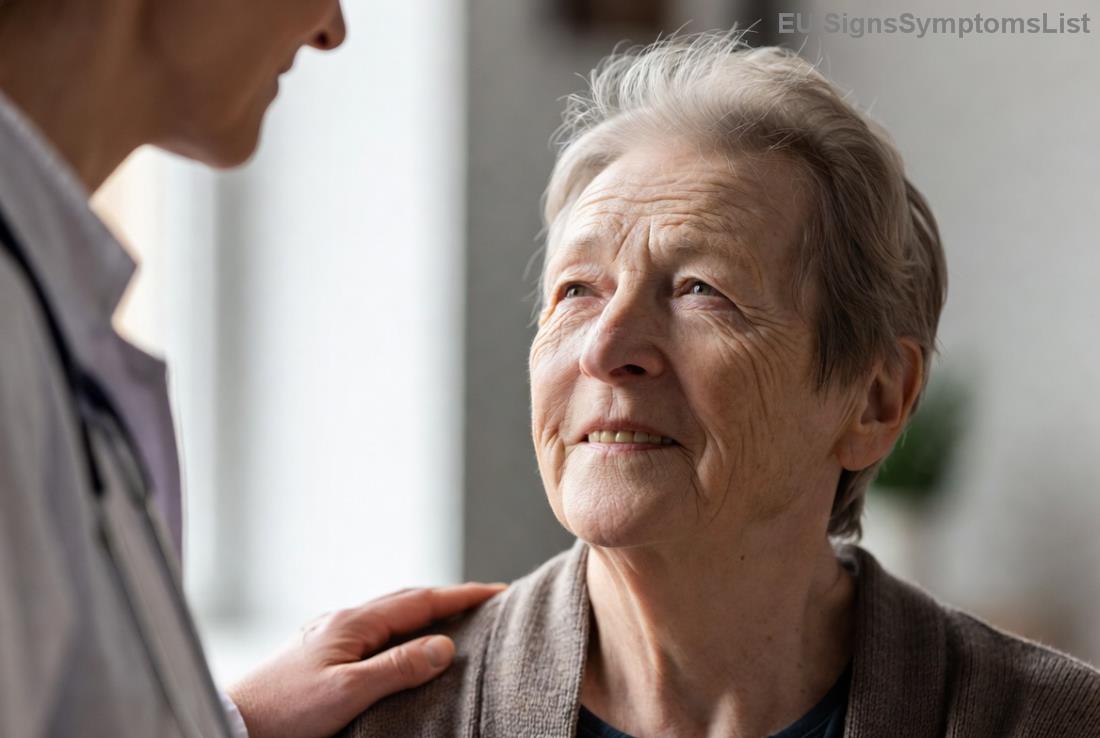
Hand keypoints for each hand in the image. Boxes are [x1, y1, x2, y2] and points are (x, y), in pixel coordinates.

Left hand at [226, 583, 505, 737]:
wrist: (234, 723)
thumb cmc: (285, 712)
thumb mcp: (348, 692)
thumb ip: (398, 667)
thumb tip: (444, 644)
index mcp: (353, 623)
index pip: (420, 600)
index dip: (461, 595)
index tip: (497, 591)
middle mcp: (341, 620)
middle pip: (405, 600)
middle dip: (447, 597)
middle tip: (483, 601)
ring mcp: (328, 634)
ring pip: (387, 614)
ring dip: (422, 611)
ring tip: (450, 618)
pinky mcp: (319, 652)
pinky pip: (372, 630)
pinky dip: (399, 629)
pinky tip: (399, 643)